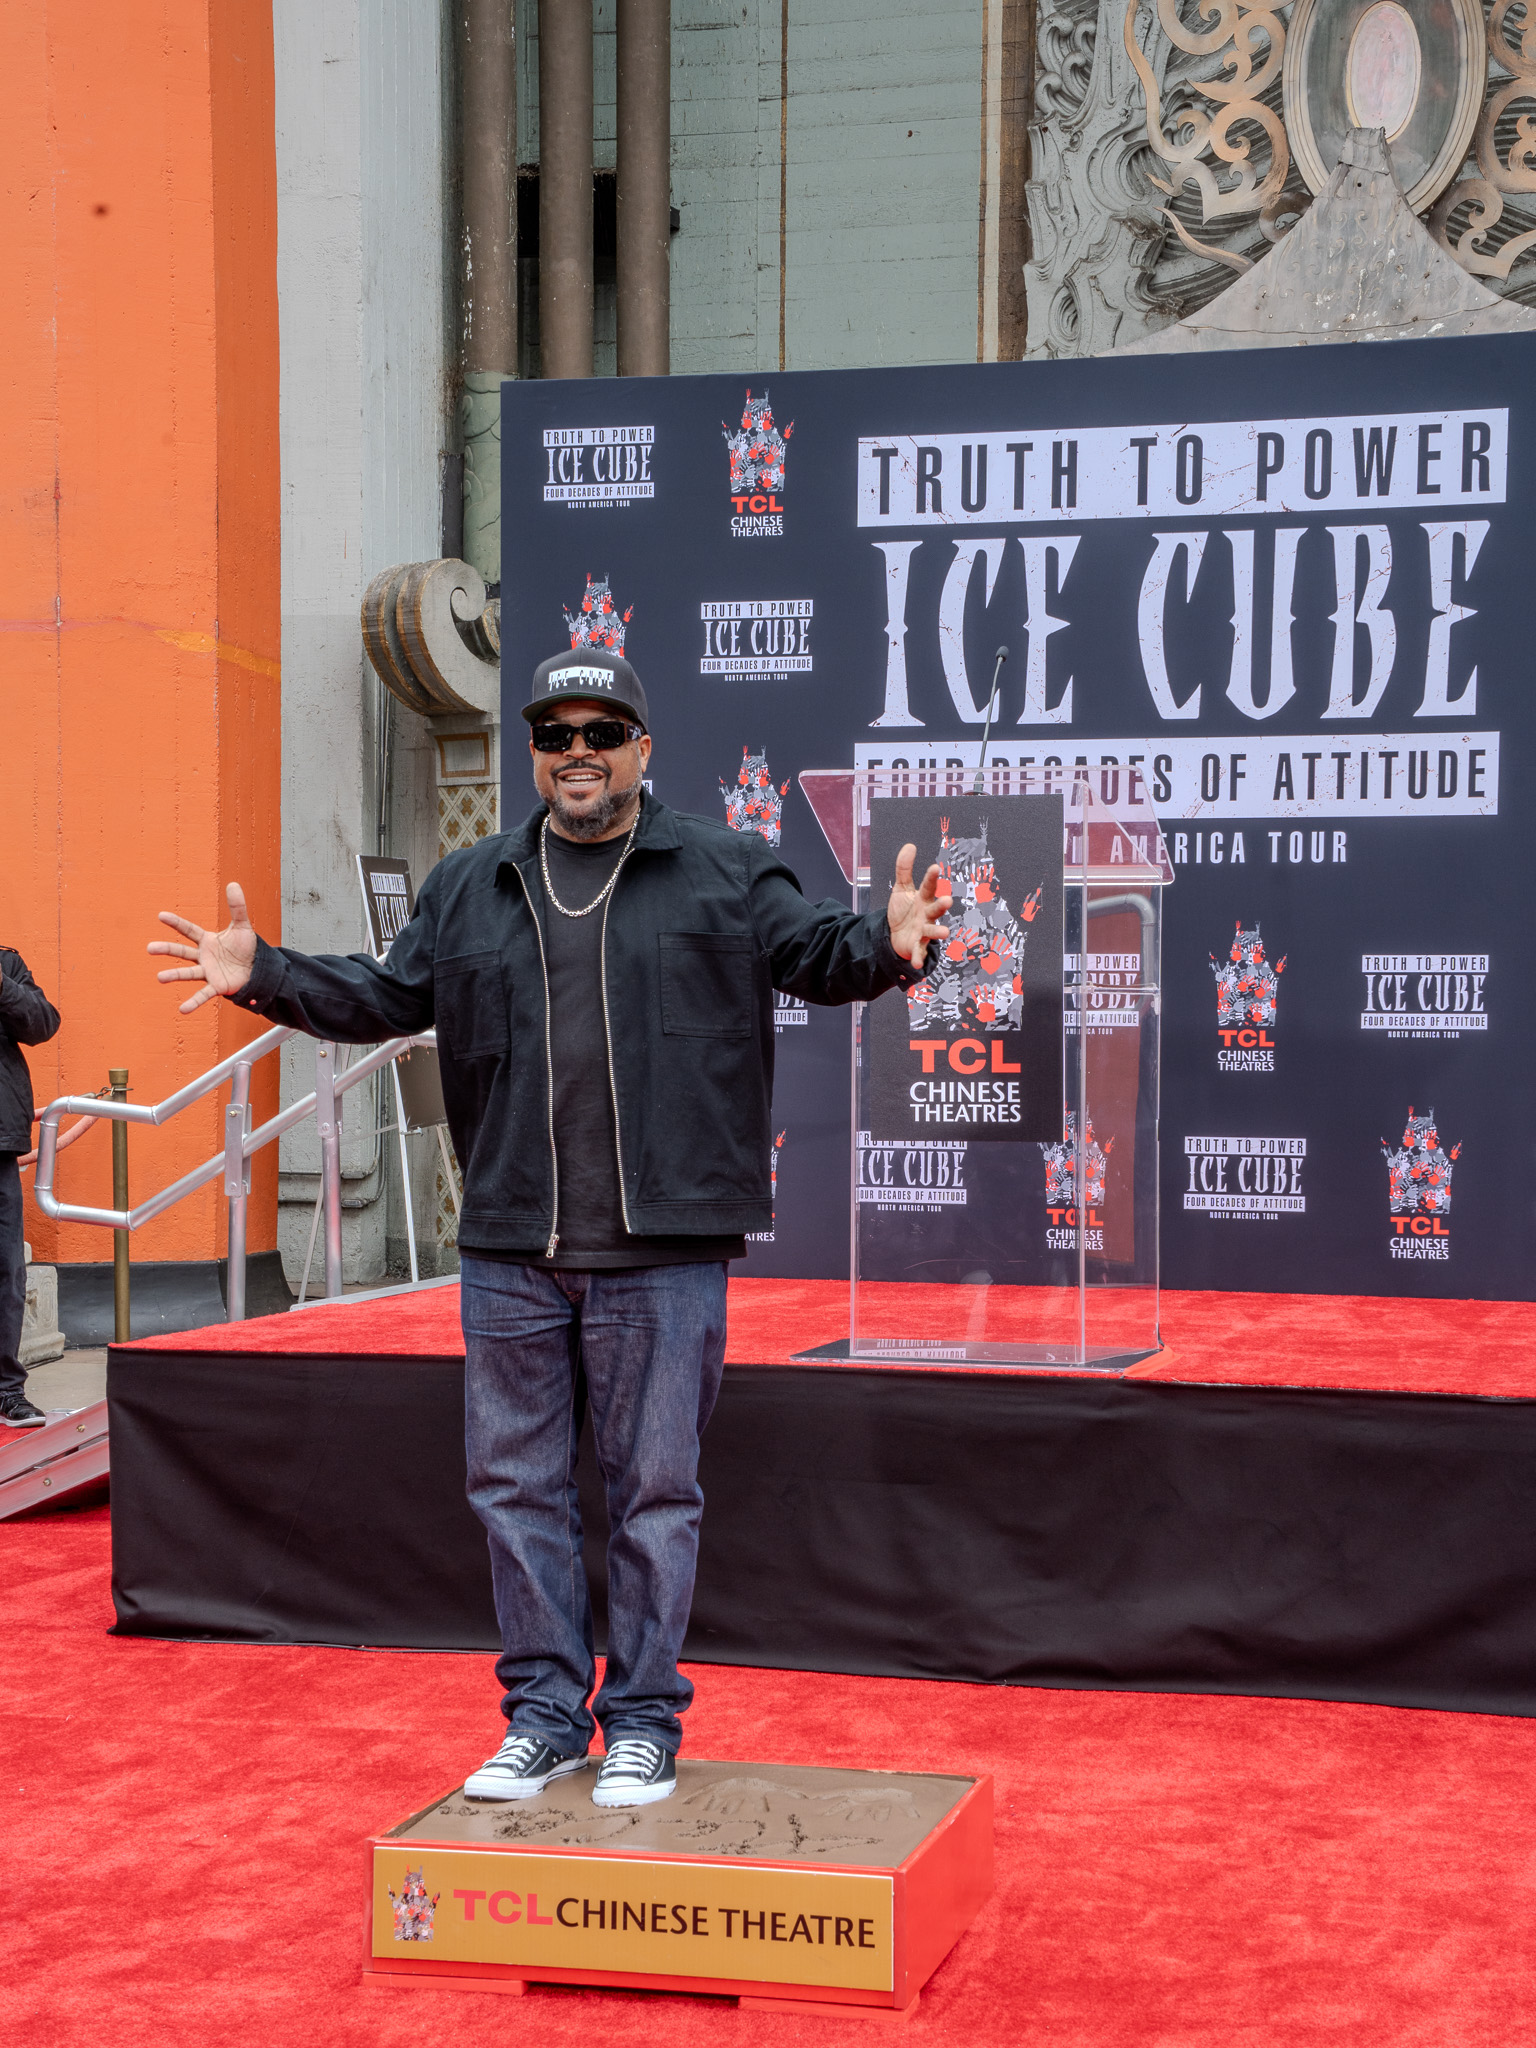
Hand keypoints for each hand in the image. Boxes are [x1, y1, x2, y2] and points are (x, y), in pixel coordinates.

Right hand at [148, 883, 257, 1013]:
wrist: (257, 968)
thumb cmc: (246, 948)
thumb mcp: (243, 926)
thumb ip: (237, 907)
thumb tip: (233, 883)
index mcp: (207, 940)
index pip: (188, 929)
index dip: (176, 923)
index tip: (161, 916)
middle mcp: (203, 956)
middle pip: (182, 951)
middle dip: (167, 949)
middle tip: (149, 948)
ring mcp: (208, 972)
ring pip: (188, 973)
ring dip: (174, 975)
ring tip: (160, 978)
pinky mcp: (217, 986)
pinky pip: (203, 994)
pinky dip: (193, 1002)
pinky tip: (182, 1009)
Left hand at [886, 843, 951, 969]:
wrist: (896, 935)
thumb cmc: (904, 911)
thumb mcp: (901, 888)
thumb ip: (904, 868)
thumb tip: (910, 846)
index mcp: (924, 899)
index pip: (929, 886)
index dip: (932, 878)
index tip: (935, 867)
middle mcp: (927, 915)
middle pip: (935, 909)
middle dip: (941, 905)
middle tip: (947, 900)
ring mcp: (923, 931)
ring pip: (932, 931)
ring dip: (938, 933)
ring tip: (945, 933)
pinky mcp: (917, 946)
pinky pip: (919, 953)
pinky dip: (918, 959)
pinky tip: (916, 965)